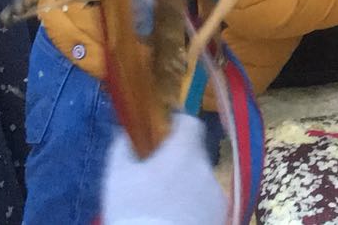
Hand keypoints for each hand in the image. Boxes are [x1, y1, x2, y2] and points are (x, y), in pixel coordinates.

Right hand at [101, 113, 226, 224]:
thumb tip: (125, 131)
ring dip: (186, 181)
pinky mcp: (220, 212)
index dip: (178, 123)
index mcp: (183, 153)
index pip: (190, 123)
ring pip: (200, 177)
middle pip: (194, 151)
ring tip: (164, 200)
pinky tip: (177, 214)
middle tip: (158, 173)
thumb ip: (123, 147)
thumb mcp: (117, 177)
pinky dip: (195, 201)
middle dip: (178, 157)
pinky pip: (207, 198)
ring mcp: (216, 192)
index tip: (164, 130)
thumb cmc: (132, 211)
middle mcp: (205, 168)